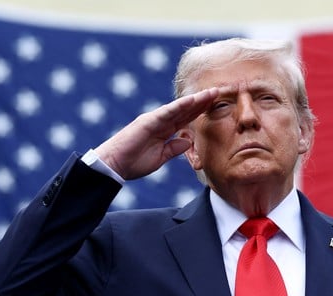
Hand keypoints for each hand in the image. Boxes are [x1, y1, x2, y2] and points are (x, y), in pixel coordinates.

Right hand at [93, 87, 221, 180]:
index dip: (200, 111)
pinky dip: (180, 106)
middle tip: (219, 91)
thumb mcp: (159, 157)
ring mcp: (154, 120)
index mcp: (163, 130)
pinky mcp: (147, 122)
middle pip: (185, 109)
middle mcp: (159, 121)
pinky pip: (167, 112)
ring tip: (211, 93)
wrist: (114, 166)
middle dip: (202, 101)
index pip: (185, 118)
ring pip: (179, 107)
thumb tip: (188, 141)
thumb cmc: (132, 163)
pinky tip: (193, 100)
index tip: (216, 105)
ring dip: (196, 100)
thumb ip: (173, 148)